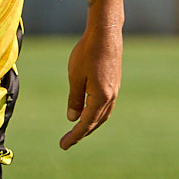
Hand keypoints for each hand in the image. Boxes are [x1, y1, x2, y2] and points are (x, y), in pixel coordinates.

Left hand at [60, 22, 120, 149]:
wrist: (106, 33)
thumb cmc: (87, 53)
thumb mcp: (75, 77)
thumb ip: (74, 99)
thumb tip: (73, 118)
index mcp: (100, 97)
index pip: (86, 123)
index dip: (74, 136)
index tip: (63, 145)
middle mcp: (110, 97)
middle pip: (96, 122)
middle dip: (82, 133)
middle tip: (67, 141)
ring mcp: (115, 90)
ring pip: (102, 114)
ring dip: (90, 124)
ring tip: (78, 130)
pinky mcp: (115, 83)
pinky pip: (106, 105)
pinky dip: (97, 113)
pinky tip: (89, 111)